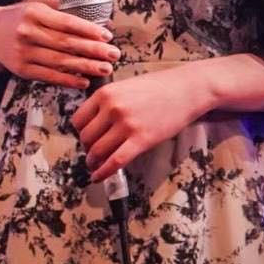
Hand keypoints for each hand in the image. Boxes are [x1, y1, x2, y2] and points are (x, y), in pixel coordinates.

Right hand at [0, 0, 120, 89]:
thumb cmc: (22, 17)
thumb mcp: (38, 5)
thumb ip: (64, 8)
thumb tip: (99, 14)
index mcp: (35, 13)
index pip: (67, 23)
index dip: (89, 30)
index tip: (107, 35)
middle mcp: (28, 33)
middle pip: (66, 44)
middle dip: (93, 50)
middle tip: (114, 54)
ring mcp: (24, 53)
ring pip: (60, 62)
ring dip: (85, 67)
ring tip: (105, 69)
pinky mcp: (22, 70)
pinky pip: (49, 77)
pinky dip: (68, 80)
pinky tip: (84, 81)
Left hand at [71, 65, 211, 180]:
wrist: (185, 89)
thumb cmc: (158, 87)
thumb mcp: (125, 86)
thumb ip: (109, 102)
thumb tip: (95, 124)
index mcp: (105, 93)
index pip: (78, 120)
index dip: (80, 132)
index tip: (87, 138)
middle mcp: (112, 108)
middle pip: (86, 137)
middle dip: (87, 148)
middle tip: (93, 152)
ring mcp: (126, 124)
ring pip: (97, 151)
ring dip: (93, 162)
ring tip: (95, 166)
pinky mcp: (141, 140)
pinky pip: (115, 161)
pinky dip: (103, 172)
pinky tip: (99, 177)